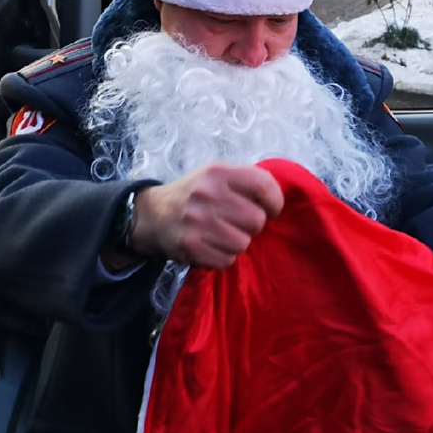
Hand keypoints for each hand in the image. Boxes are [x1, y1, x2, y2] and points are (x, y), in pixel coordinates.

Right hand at [128, 163, 283, 267]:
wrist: (154, 214)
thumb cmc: (195, 194)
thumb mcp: (216, 175)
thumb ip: (246, 182)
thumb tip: (279, 201)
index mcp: (218, 172)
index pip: (263, 184)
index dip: (275, 201)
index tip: (272, 209)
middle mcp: (207, 194)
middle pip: (257, 220)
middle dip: (252, 225)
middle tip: (238, 222)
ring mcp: (197, 221)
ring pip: (243, 243)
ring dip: (237, 242)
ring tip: (222, 233)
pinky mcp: (190, 246)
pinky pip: (227, 260)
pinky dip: (223, 256)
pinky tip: (211, 245)